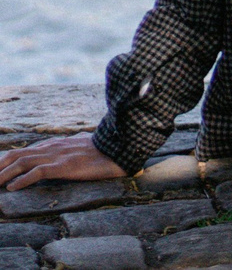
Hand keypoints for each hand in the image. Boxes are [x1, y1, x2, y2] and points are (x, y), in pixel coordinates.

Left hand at [0, 134, 124, 189]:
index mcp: (52, 145)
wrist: (118, 149)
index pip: (21, 152)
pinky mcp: (64, 166)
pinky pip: (37, 172)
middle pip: (15, 156)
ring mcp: (56, 156)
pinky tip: (12, 188)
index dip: (4, 162)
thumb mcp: (77, 149)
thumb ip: (63, 151)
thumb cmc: (100, 151)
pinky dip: (21, 180)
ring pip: (21, 163)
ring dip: (3, 175)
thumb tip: (57, 156)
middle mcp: (50, 148)